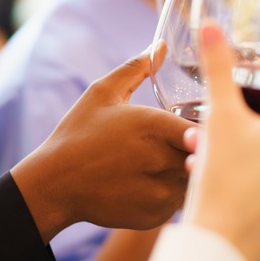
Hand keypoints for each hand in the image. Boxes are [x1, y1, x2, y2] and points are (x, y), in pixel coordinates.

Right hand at [11, 50, 193, 242]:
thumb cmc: (77, 134)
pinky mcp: (155, 215)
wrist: (54, 185)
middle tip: (179, 143)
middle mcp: (162, 161)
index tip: (193, 125)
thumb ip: (137, 67)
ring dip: (186, 170)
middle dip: (197, 148)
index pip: (205, 127)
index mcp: (154, 127)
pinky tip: (150, 181)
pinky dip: (172, 191)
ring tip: (161, 162)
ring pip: (194, 179)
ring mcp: (160, 192)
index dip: (203, 126)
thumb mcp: (102, 93)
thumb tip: (161, 46)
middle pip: (204, 153)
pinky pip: (179, 201)